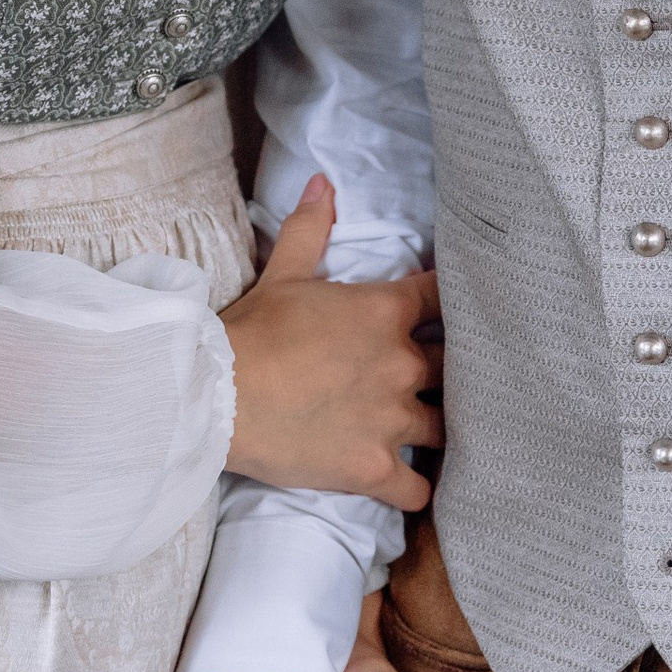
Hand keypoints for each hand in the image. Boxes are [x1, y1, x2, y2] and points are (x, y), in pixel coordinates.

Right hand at [219, 179, 441, 506]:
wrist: (216, 396)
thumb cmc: (250, 332)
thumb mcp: (282, 274)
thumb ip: (310, 228)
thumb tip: (322, 181)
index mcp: (385, 312)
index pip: (443, 296)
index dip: (451, 303)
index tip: (453, 310)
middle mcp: (401, 364)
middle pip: (455, 364)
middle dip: (449, 369)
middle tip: (439, 375)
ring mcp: (392, 420)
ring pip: (445, 427)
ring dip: (440, 426)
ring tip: (438, 431)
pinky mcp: (375, 468)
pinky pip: (418, 489)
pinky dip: (418, 489)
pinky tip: (414, 485)